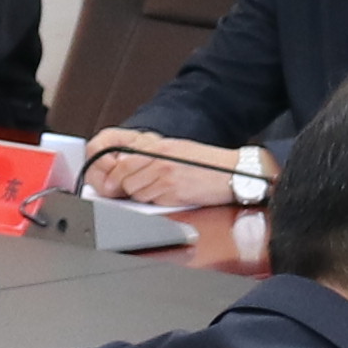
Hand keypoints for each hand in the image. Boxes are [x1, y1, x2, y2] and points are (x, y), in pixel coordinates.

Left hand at [78, 132, 245, 208]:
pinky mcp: (173, 194)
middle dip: (126, 187)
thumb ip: (151, 155)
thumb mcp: (176, 148)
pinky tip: (169, 195)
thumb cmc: (207, 162)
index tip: (115, 180)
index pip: (122, 161)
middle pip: (124, 179)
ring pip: (136, 193)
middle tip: (136, 187)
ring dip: (143, 195)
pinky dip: (156, 202)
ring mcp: (165, 177)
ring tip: (159, 189)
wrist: (232, 172)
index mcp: (159, 146)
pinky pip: (152, 202)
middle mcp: (159, 160)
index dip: (115, 174)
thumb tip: (126, 164)